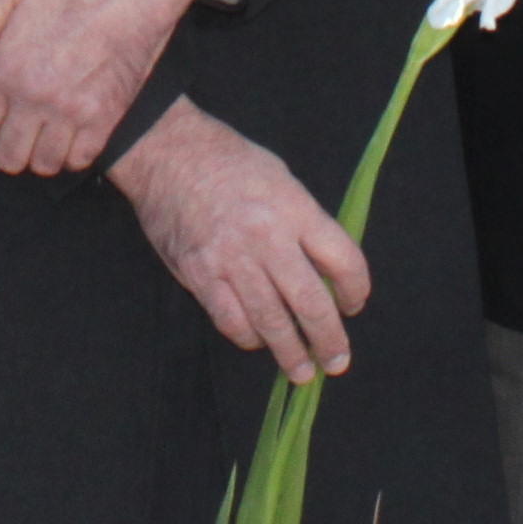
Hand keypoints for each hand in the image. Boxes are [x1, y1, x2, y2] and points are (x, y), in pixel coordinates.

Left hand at [0, 0, 228, 177]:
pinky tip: (77, 132)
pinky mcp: (106, 117)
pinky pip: (80, 160)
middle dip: (11, 146)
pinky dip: (75, 153)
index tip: (0, 113)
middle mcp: (34, 98)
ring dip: (43, 151)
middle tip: (24, 128)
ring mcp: (72, 111)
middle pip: (8, 158)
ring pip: (43, 165)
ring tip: (51, 131)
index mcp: (6, 69)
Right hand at [109, 100, 369, 383]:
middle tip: (337, 361)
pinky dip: (248, 337)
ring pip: (271, 320)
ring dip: (290, 352)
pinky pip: (230, 320)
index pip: (343, 260)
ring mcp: (231, 258)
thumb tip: (322, 269)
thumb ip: (303, 222)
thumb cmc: (228, 160)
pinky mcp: (199, 274)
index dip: (355, 290)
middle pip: (310, 301)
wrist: (167, 152)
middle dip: (328, 338)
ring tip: (302, 371)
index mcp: (295, 208)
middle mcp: (267, 237)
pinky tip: (257, 342)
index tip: (353, 305)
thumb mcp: (281, 178)